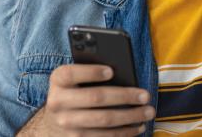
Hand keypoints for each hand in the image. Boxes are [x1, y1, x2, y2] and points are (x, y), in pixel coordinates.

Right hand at [37, 64, 154, 135]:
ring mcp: (66, 124)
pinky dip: (125, 132)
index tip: (111, 71)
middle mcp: (58, 103)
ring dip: (131, 117)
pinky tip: (138, 126)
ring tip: (148, 112)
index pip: (71, 74)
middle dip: (125, 96)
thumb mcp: (74, 79)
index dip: (91, 72)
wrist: (52, 122)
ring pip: (104, 120)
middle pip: (95, 98)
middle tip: (146, 96)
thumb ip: (90, 72)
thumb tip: (122, 72)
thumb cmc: (74, 92)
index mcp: (58, 81)